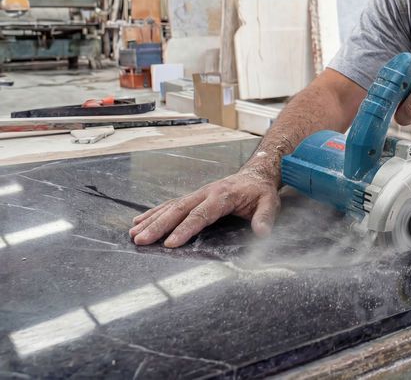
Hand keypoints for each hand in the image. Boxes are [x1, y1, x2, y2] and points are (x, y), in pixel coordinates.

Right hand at [128, 167, 280, 247]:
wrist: (256, 174)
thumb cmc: (261, 192)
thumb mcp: (270, 203)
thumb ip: (265, 217)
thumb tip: (262, 232)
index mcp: (222, 195)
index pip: (201, 215)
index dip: (185, 229)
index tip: (170, 243)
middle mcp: (206, 193)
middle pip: (179, 210)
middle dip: (158, 226)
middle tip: (140, 241)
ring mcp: (198, 194)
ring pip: (171, 206)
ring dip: (152, 220)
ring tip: (134, 234)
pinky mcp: (194, 197)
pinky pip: (171, 204)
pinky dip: (154, 213)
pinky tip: (139, 221)